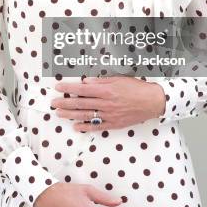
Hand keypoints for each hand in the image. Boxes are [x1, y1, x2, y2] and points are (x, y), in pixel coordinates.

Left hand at [51, 76, 165, 131]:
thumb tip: (85, 82)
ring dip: (71, 115)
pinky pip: (97, 126)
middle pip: (81, 103)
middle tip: (54, 103)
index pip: (82, 89)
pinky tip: (76, 126)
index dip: (69, 88)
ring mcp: (110, 115)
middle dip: (65, 103)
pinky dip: (86, 127)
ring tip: (59, 114)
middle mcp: (106, 103)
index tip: (58, 87)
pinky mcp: (114, 124)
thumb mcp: (118, 79)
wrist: (152, 102)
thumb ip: (101, 81)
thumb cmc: (136, 88)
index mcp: (107, 90)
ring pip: (86, 115)